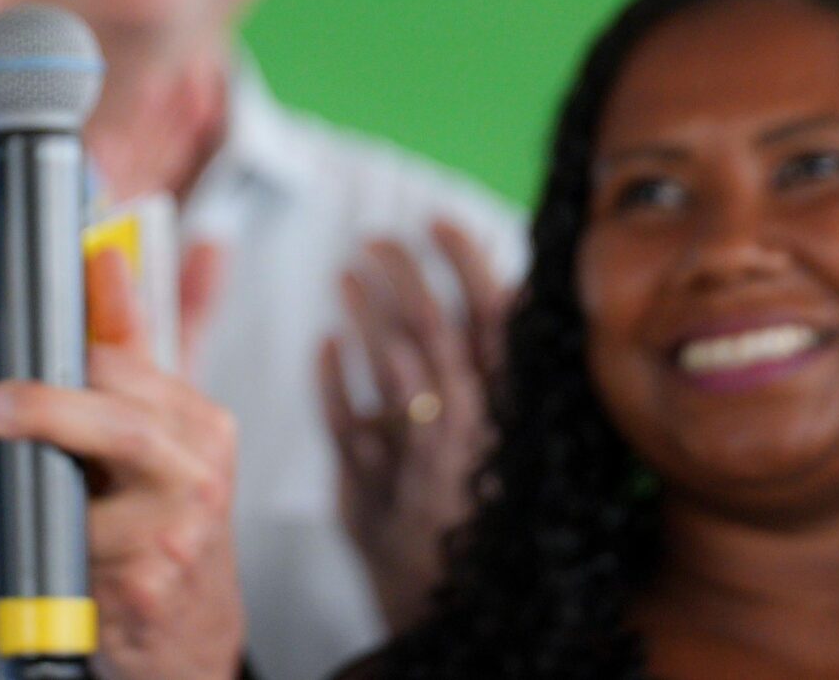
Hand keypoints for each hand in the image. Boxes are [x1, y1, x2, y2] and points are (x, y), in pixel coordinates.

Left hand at [0, 247, 244, 679]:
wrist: (189, 630)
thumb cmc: (167, 520)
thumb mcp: (159, 428)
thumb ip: (141, 338)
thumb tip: (117, 254)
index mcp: (203, 424)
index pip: (131, 361)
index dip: (71, 342)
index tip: (20, 340)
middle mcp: (199, 471)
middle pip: (121, 415)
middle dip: (47, 401)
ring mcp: (177, 531)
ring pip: (102, 471)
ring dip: (42, 449)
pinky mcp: (145, 584)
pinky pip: (79, 542)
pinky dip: (49, 527)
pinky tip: (41, 522)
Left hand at [316, 219, 509, 631]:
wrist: (465, 617)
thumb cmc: (487, 517)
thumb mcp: (511, 443)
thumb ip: (504, 375)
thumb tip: (511, 292)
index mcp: (513, 415)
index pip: (497, 323)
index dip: (467, 265)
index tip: (440, 221)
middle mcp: (476, 438)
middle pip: (441, 337)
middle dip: (408, 278)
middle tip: (378, 238)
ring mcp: (427, 470)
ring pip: (397, 375)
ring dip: (369, 316)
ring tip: (347, 273)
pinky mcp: (382, 500)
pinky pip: (353, 430)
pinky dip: (336, 383)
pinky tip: (326, 343)